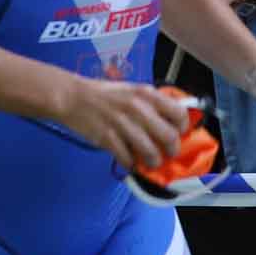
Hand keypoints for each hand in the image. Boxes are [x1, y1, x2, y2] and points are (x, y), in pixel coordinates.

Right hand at [62, 78, 195, 171]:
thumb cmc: (104, 95)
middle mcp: (137, 108)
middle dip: (172, 150)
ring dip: (153, 161)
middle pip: (169, 137)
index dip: (182, 127)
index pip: (179, 113)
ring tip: (149, 161)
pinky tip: (128, 160)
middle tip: (167, 153)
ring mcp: (122, 124)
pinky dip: (130, 163)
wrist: (73, 97)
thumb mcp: (133, 90)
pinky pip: (127, 159)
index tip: (178, 133)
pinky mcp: (108, 138)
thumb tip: (172, 121)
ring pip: (151, 153)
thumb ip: (152, 103)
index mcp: (146, 94)